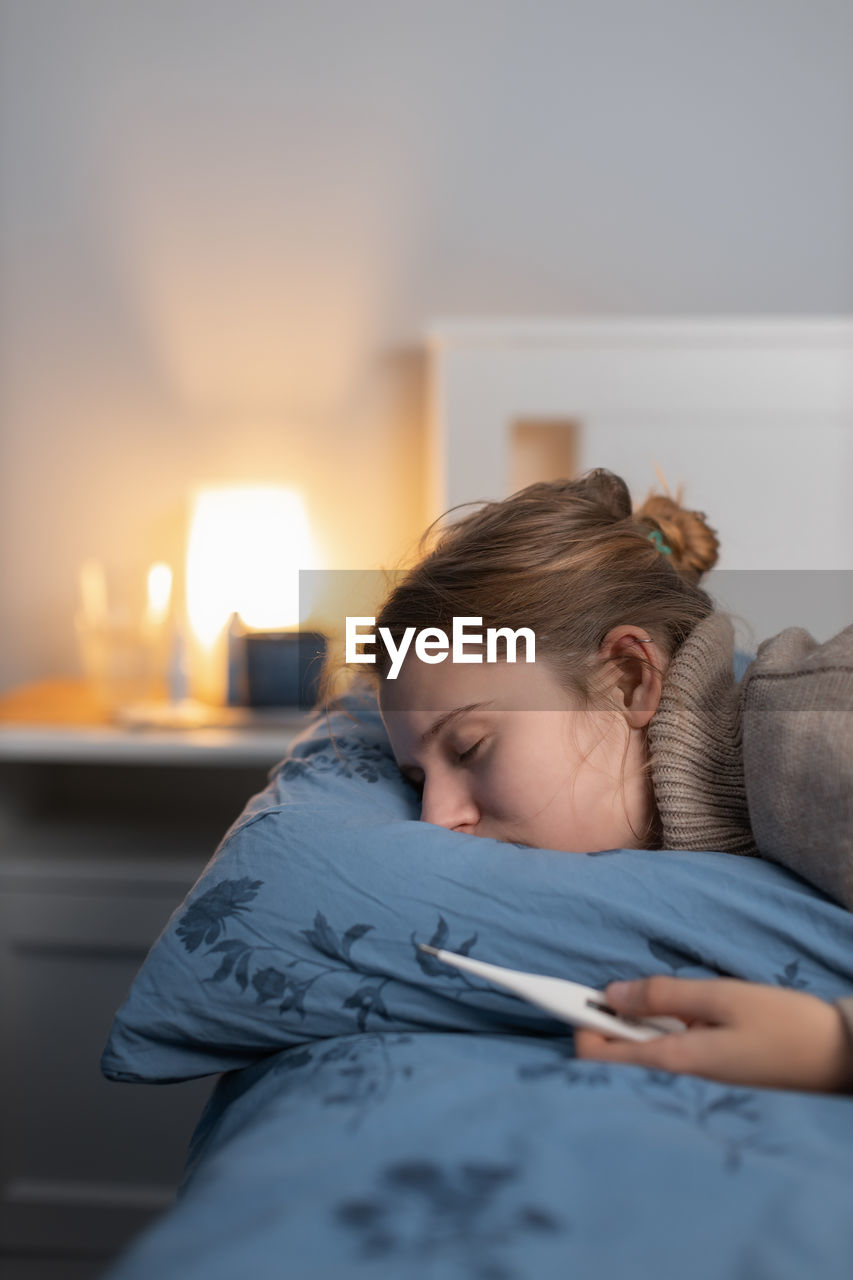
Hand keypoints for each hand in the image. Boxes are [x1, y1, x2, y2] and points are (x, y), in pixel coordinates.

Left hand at [574, 975, 852, 1092]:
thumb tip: (611, 993)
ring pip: (641, 1046)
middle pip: (614, 1052)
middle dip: (604, 1018)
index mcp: (673, 1060)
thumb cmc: (784, 1026)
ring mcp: (692, 1075)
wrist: (839, 1057)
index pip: (597, 1056)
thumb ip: (665, 994)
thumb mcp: (721, 998)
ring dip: (637, 1019)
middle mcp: (677, 1075)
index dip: (577, 1023)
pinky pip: (668, 1047)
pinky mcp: (708, 1069)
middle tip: (620, 986)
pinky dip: (663, 1026)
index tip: (567, 993)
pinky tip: (687, 1009)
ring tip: (662, 994)